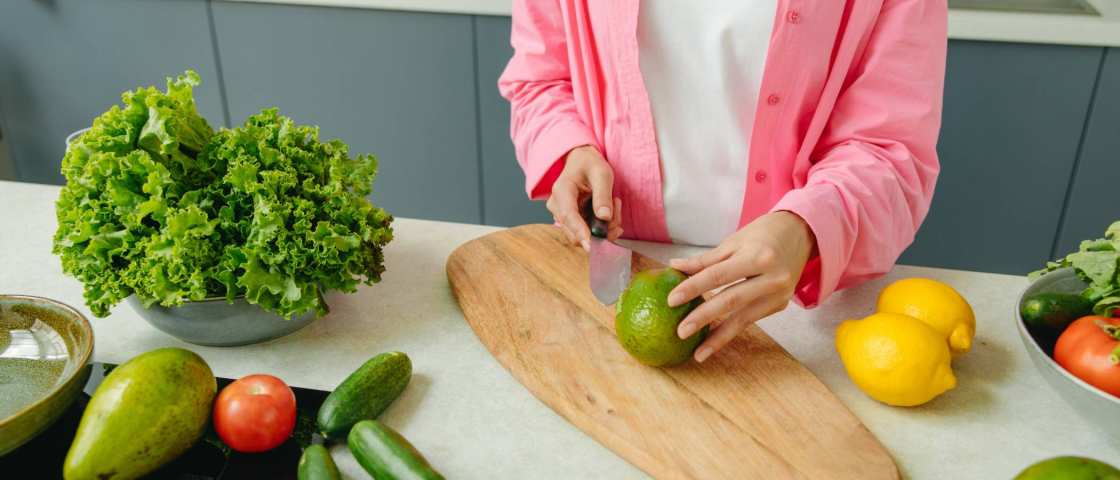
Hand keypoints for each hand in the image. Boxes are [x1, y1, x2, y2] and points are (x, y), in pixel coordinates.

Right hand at [546, 145, 622, 249]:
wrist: (582, 162)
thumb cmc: (590, 165)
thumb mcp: (602, 174)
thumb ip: (603, 195)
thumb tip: (604, 217)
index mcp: (562, 191)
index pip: (568, 215)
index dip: (580, 231)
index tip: (591, 245)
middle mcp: (557, 206)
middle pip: (574, 232)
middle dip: (600, 230)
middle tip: (617, 215)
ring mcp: (563, 216)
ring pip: (583, 235)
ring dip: (604, 228)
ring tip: (614, 205)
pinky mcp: (571, 222)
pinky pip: (587, 233)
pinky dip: (602, 227)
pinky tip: (609, 212)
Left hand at [667, 211, 815, 362]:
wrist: (801, 234)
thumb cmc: (762, 235)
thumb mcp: (734, 242)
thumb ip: (706, 260)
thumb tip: (674, 267)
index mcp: (758, 256)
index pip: (718, 275)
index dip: (693, 288)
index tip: (672, 300)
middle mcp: (772, 278)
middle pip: (731, 300)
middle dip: (704, 318)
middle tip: (681, 332)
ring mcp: (778, 294)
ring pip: (743, 319)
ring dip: (718, 337)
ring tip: (698, 353)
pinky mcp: (780, 305)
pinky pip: (750, 319)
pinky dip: (731, 331)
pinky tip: (713, 342)